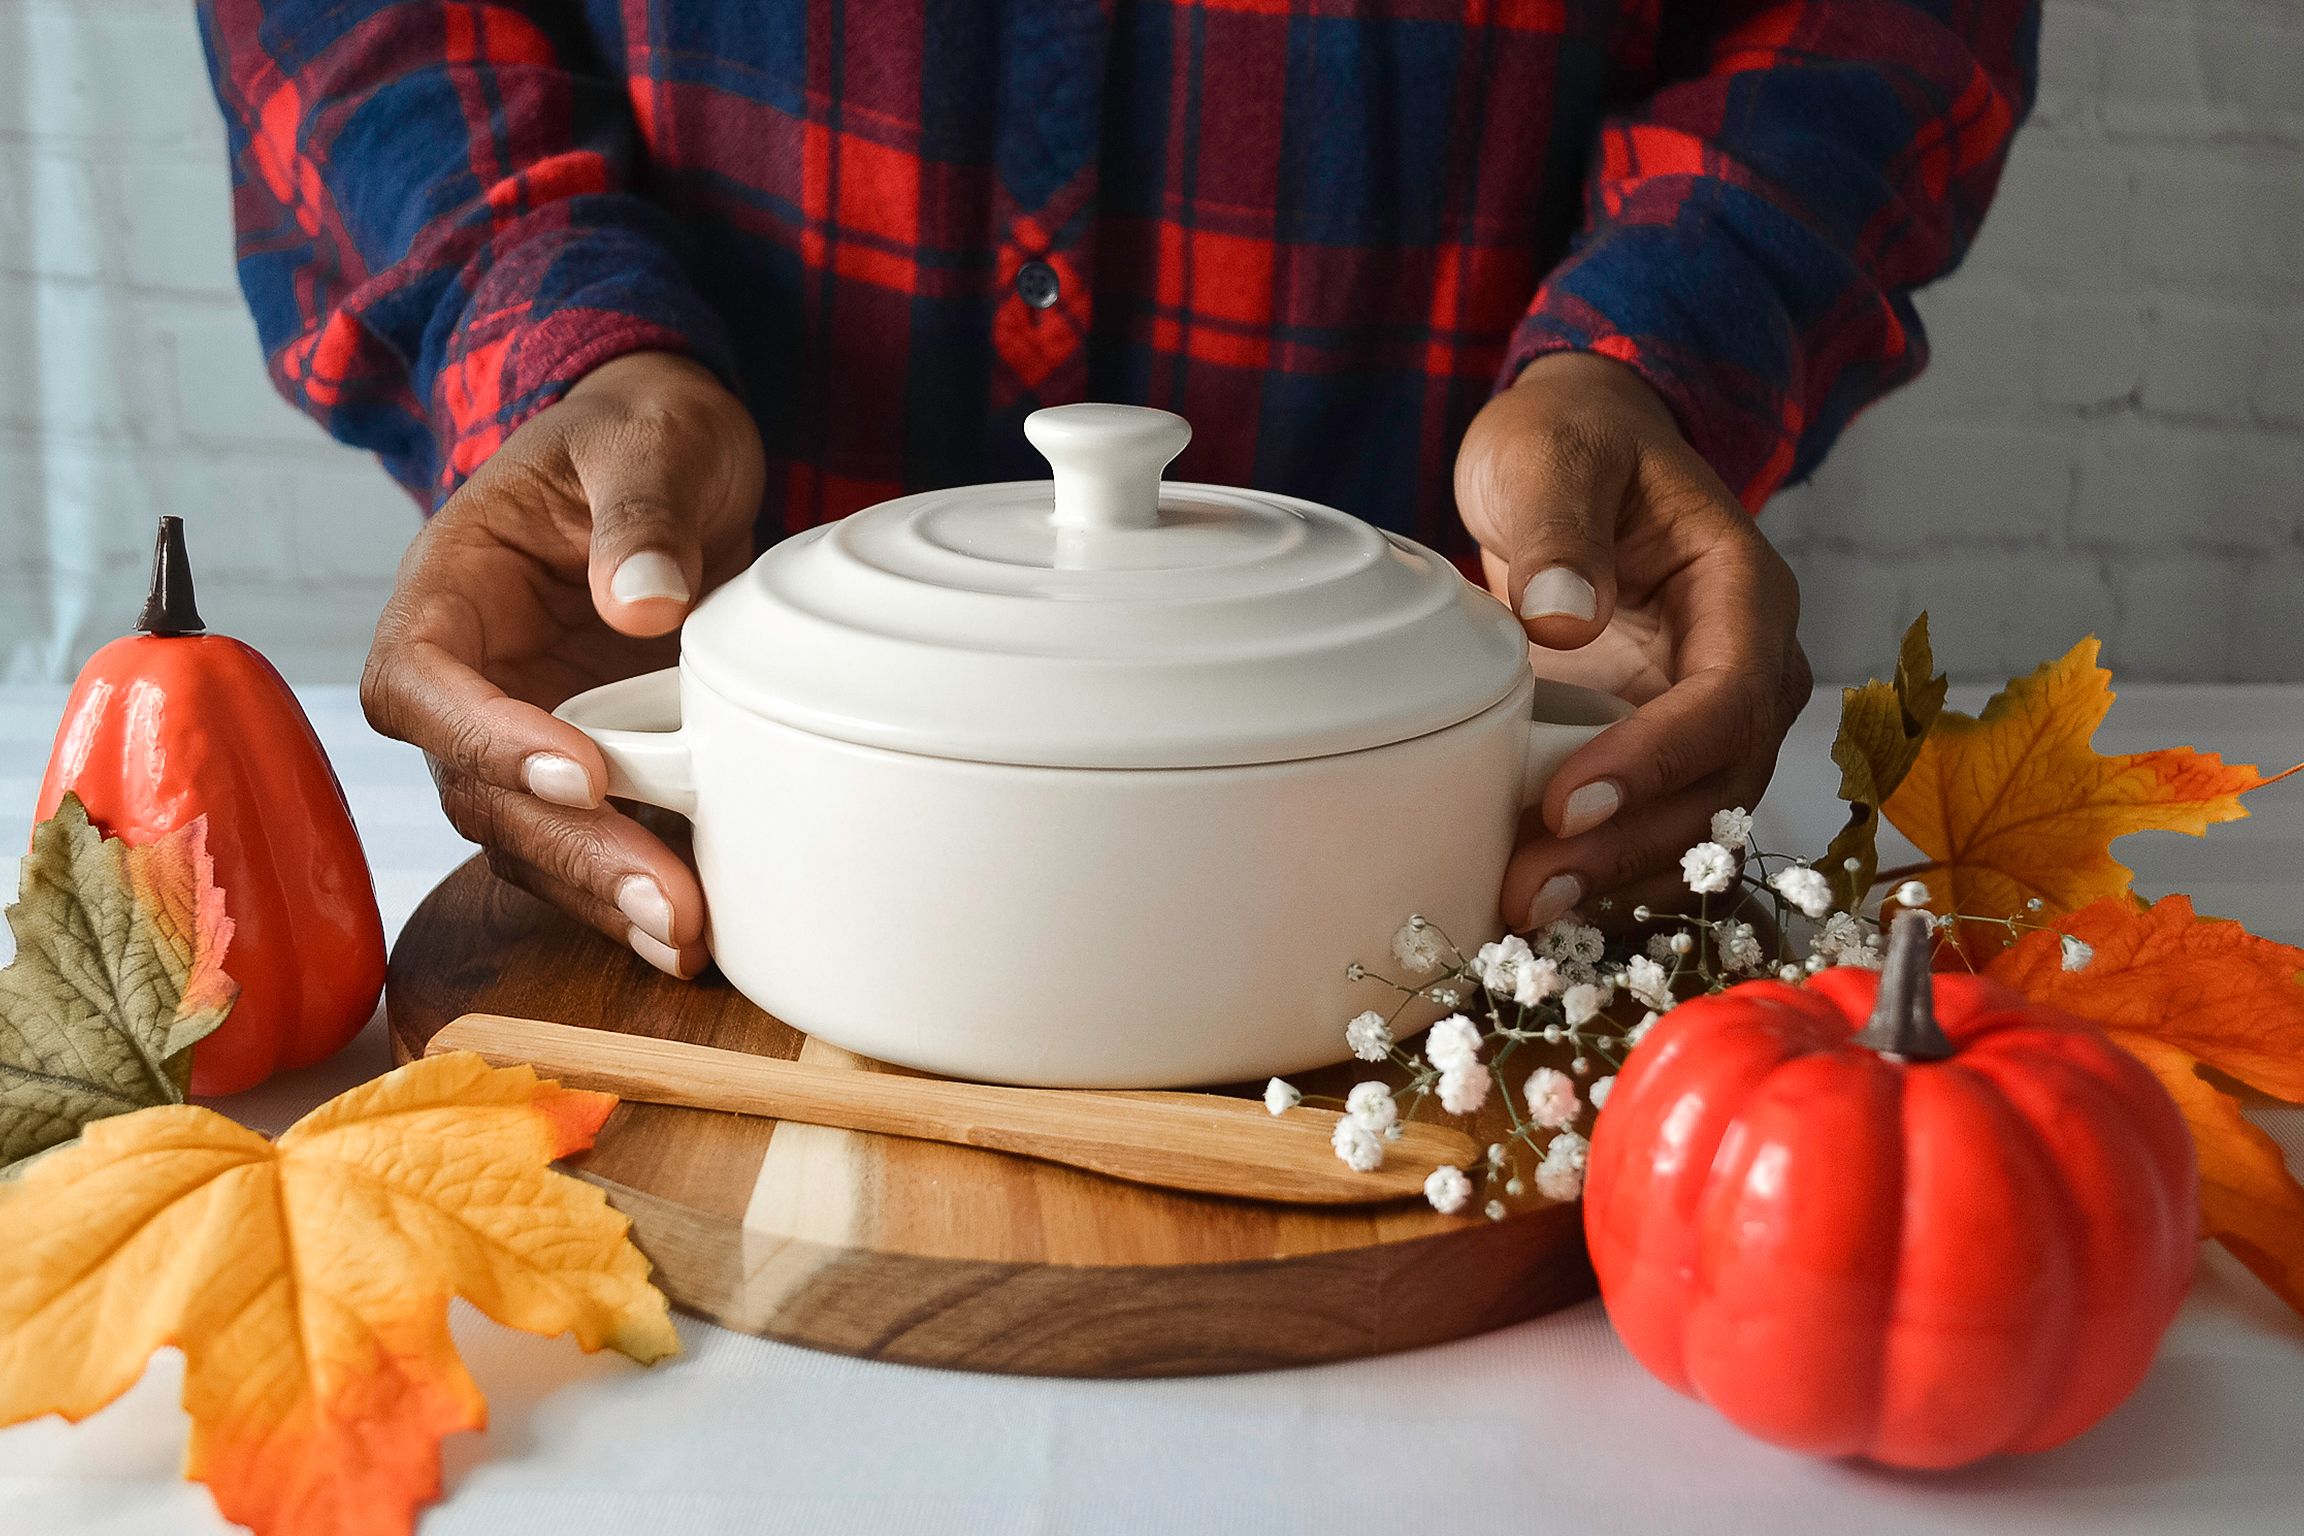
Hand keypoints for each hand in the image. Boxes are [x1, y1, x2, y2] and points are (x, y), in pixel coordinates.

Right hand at [361, 351, 764, 975]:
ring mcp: (526, 724)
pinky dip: (632, 887)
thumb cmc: (642, 427)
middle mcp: (474, 672)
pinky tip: (695, 931)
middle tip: (661, 897)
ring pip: (529, 837)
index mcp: (450, 585)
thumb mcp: (649, 438)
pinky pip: (590, 841)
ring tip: (684, 934)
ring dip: (601, 892)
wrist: (680, 454)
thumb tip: (638, 604)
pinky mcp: (590, 762)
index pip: (420, 681)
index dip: (486, 739)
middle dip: (569, 849)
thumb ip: (640, 511)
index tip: (581, 773)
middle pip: (478, 787)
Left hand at [1455, 350, 1811, 931]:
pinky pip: (1657, 829)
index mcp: (1743, 591)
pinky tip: (1538, 903)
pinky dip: (1606, 872)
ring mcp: (1709, 717)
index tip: (1567, 805)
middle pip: (1720, 781)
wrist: (1574, 460)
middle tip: (1534, 888)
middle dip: (1631, 846)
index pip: (1727, 697)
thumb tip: (1566, 612)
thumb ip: (1557, 522)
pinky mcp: (1662, 750)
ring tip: (1524, 912)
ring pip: (1696, 824)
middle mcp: (1749, 667)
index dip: (1655, 762)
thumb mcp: (1549, 454)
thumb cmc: (1568, 444)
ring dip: (1618, 878)